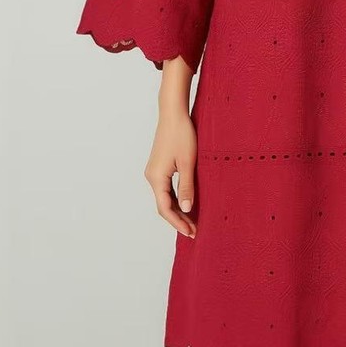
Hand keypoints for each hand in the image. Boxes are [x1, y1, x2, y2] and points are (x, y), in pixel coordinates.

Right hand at [144, 108, 197, 237]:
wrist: (173, 114)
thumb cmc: (182, 135)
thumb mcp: (188, 162)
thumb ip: (187, 187)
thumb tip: (187, 209)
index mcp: (156, 178)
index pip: (165, 208)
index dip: (178, 222)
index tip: (190, 232)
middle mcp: (151, 177)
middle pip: (163, 205)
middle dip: (178, 219)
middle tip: (194, 231)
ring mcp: (154, 171)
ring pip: (164, 197)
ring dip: (177, 209)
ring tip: (192, 221)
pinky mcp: (159, 166)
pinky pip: (165, 188)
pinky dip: (175, 198)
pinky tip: (186, 203)